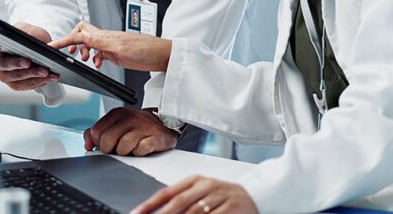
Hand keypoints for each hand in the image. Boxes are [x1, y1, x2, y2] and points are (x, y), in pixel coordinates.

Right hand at [0, 23, 59, 90]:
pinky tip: (49, 77)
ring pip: (16, 77)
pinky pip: (25, 85)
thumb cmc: (32, 38)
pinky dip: (38, 81)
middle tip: (28, 62)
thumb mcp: (30, 30)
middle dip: (16, 63)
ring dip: (32, 75)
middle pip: (2, 65)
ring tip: (46, 71)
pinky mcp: (16, 85)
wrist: (43, 50)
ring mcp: (6, 75)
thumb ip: (26, 32)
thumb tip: (28, 38)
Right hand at [49, 21, 171, 71]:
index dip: (64, 40)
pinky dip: (93, 58)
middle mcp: (106, 39)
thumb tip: (82, 35)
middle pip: (82, 34)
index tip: (52, 45)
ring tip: (83, 61)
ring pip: (89, 44)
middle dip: (71, 42)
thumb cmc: (147, 49)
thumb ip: (101, 43)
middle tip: (69, 54)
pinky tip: (97, 65)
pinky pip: (98, 53)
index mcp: (105, 36)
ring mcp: (110, 46)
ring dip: (82, 52)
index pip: (79, 34)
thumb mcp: (121, 48)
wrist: (161, 55)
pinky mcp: (115, 53)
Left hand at [83, 107, 176, 155]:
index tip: (107, 144)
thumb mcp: (115, 125)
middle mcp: (130, 117)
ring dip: (125, 153)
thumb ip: (97, 132)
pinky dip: (139, 153)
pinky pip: (139, 151)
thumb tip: (87, 143)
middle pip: (107, 140)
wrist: (163, 124)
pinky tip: (142, 148)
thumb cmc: (136, 127)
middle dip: (110, 150)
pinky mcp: (155, 137)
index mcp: (117, 113)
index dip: (99, 143)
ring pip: (122, 148)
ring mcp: (143, 126)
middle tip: (118, 148)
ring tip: (132, 147)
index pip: (96, 132)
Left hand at [131, 176, 257, 213]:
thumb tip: (157, 211)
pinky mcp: (231, 208)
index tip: (136, 213)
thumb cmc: (224, 196)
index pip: (167, 192)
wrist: (256, 195)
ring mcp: (219, 196)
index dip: (150, 204)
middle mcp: (206, 186)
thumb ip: (181, 200)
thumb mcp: (202, 193)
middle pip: (179, 202)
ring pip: (194, 211)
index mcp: (195, 180)